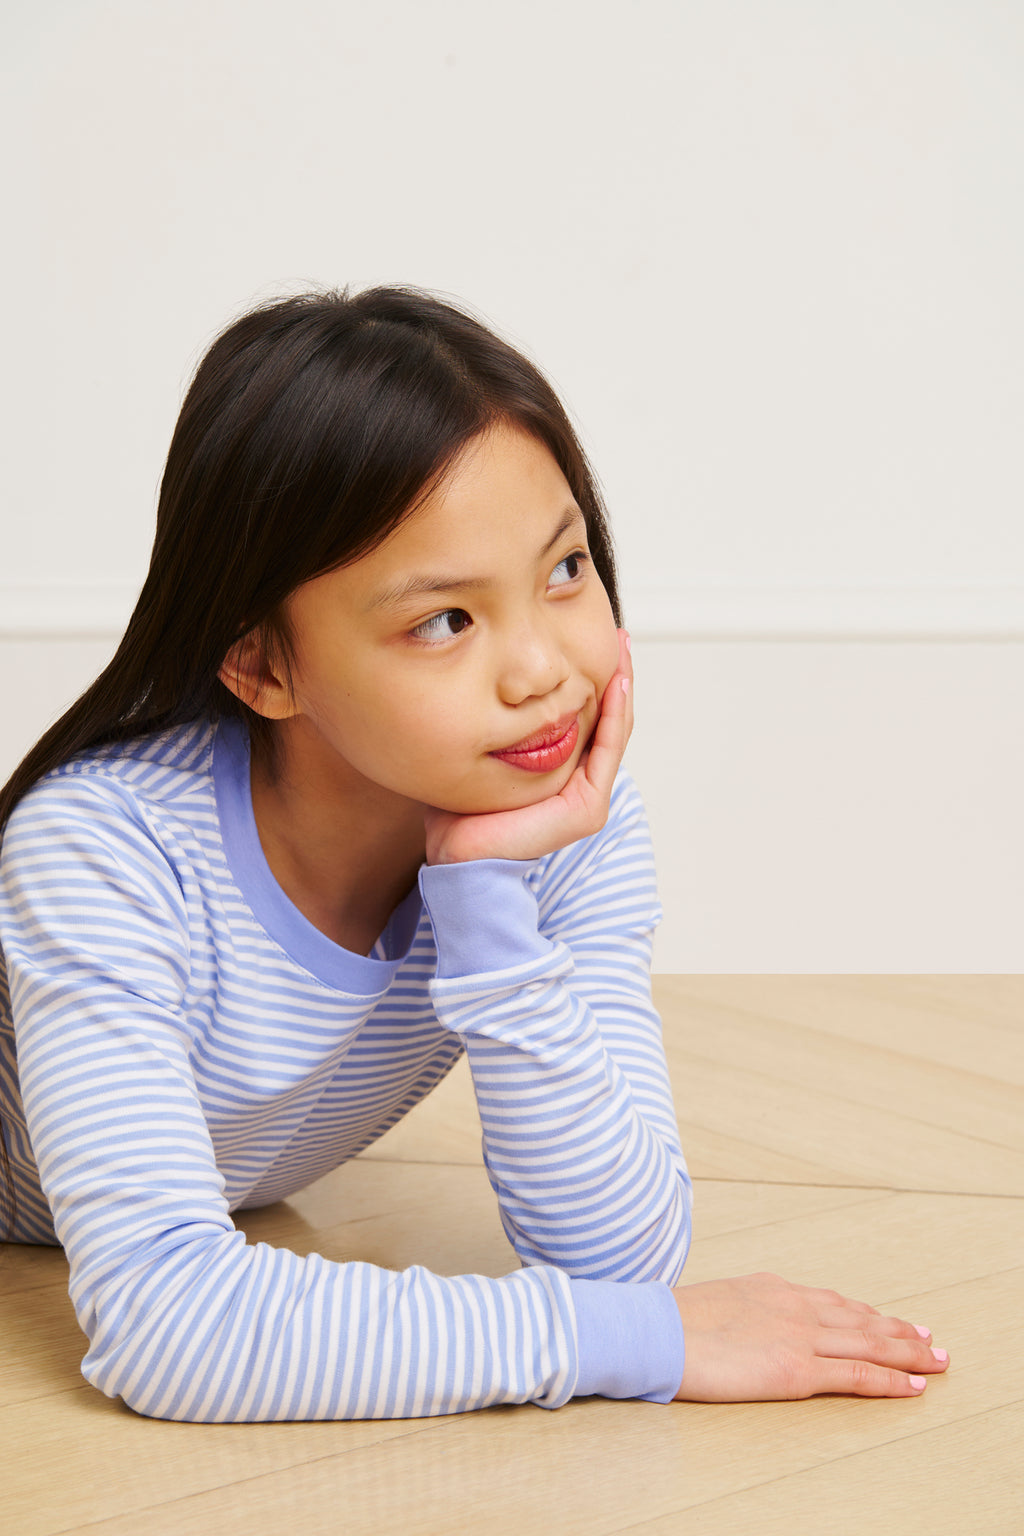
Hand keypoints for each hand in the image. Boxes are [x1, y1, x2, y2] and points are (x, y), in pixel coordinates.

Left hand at [423, 629, 633, 865]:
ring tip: (622, 648)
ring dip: (621, 687)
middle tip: (616, 637)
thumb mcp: (480, 753)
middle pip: (604, 721)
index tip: (592, 643)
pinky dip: (615, 715)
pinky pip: (607, 750)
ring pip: (613, 730)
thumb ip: (494, 726)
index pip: (584, 721)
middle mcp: (577, 787)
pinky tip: (616, 682)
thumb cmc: (458, 810)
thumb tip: (482, 685)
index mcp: (558, 776)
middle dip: (613, 677)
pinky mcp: (586, 809)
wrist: (455, 856)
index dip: (592, 683)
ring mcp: (586, 799)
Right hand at [672, 1273, 949, 1400]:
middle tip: (929, 1338)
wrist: (658, 1331)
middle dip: (899, 1330)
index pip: (832, 1302)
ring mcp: (799, 1337)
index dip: (865, 1312)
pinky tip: (912, 1386)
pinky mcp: (797, 1370)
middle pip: (860, 1319)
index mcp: (773, 1288)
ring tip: (935, 1358)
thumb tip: (742, 1324)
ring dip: (908, 1352)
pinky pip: (856, 1376)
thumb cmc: (673, 1323)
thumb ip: (742, 1311)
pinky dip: (889, 1381)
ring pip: (869, 1344)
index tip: (887, 1318)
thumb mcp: (715, 1303)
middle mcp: (794, 1306)